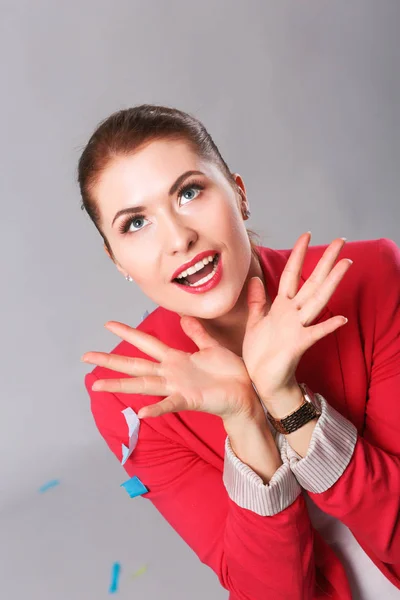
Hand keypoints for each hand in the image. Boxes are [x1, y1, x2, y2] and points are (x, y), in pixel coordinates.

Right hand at [82, 317, 261, 421]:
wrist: (247, 393)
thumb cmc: (231, 373)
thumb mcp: (212, 347)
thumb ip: (197, 334)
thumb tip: (184, 317)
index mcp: (176, 359)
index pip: (146, 343)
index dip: (128, 333)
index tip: (108, 324)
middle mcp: (171, 374)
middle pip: (135, 364)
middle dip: (110, 360)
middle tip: (86, 356)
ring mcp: (177, 387)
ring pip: (143, 384)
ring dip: (120, 384)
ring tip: (97, 384)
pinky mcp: (189, 399)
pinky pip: (169, 404)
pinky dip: (155, 408)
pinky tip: (140, 411)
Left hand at [242, 232, 352, 403]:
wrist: (262, 380)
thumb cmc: (260, 353)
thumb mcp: (255, 322)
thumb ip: (257, 301)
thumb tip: (255, 279)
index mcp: (282, 307)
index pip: (292, 274)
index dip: (298, 254)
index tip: (306, 235)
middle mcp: (293, 314)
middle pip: (312, 282)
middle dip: (325, 261)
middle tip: (341, 241)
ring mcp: (298, 327)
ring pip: (317, 300)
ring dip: (331, 283)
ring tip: (345, 264)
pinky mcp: (299, 344)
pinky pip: (315, 333)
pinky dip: (328, 326)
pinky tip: (342, 319)